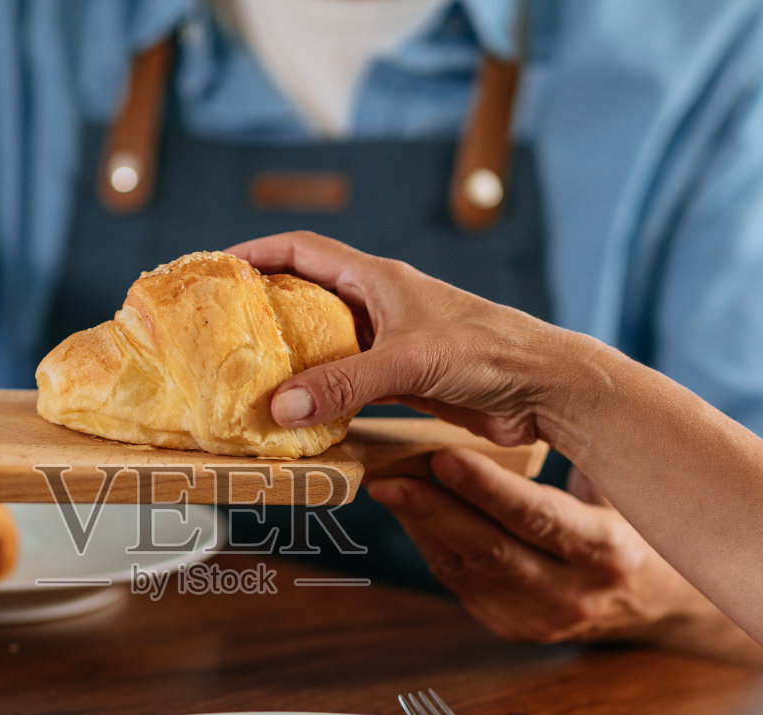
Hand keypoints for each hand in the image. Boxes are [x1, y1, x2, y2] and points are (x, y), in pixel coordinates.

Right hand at [227, 231, 612, 450]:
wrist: (546, 390)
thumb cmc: (490, 355)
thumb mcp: (409, 363)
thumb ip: (344, 384)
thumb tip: (280, 408)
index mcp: (379, 279)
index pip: (304, 250)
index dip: (258, 253)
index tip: (216, 269)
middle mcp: (382, 306)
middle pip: (307, 296)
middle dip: (264, 308)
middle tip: (221, 331)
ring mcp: (393, 344)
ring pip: (326, 343)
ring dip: (291, 358)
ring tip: (249, 377)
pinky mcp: (406, 382)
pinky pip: (348, 383)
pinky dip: (321, 395)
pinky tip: (301, 416)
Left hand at [370, 448, 762, 666]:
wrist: (656, 601)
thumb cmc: (634, 523)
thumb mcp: (622, 493)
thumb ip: (578, 462)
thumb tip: (513, 399)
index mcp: (609, 554)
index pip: (540, 520)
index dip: (488, 490)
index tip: (442, 457)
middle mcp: (572, 594)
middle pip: (491, 550)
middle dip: (434, 509)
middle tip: (390, 476)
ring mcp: (537, 618)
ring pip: (465, 567)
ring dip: (421, 524)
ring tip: (387, 484)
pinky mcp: (509, 626)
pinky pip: (459, 581)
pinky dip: (430, 543)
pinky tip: (410, 511)